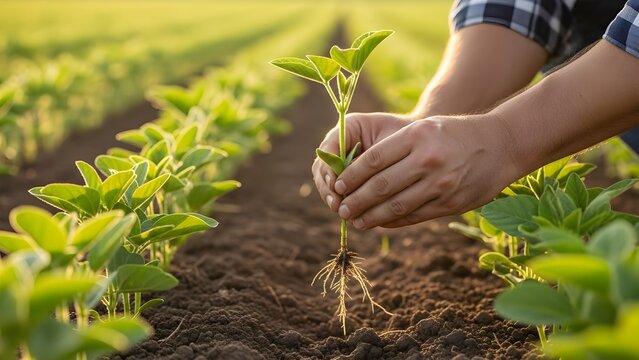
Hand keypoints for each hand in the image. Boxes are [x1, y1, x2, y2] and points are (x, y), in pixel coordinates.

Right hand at [312, 112, 412, 211]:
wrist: (419, 143)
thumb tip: (350, 180)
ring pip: (326, 183)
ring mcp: (340, 162)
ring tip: (341, 211)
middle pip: (322, 168)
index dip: (329, 168)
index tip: (336, 185)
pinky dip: (342, 204)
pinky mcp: (346, 179)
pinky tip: (350, 215)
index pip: (329, 148)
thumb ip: (371, 156)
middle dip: (327, 188)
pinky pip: (337, 193)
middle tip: (336, 205)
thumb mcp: (393, 141)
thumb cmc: (407, 138)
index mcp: (348, 128)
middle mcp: (339, 144)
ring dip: (331, 198)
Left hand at [334, 115, 521, 228]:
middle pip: (380, 186)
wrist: (500, 145)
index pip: (373, 160)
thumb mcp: (424, 128)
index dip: (351, 176)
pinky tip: (379, 223)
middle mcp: (428, 160)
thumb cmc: (454, 134)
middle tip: (340, 208)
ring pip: (395, 206)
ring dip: (370, 217)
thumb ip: (395, 148)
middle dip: (355, 200)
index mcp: (417, 136)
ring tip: (355, 220)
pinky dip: (392, 222)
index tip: (337, 185)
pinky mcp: (450, 204)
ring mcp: (440, 184)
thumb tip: (357, 171)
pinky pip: (413, 217)